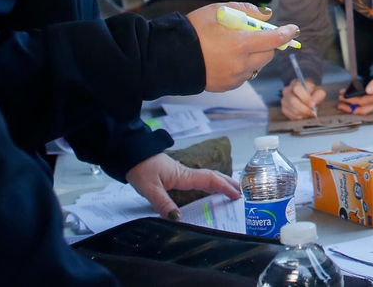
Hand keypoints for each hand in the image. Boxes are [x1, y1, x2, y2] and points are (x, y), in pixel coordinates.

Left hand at [125, 152, 240, 219]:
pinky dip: (210, 183)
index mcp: (184, 175)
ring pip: (207, 177)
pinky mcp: (176, 174)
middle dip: (228, 183)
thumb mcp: (150, 189)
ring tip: (231, 190)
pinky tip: (210, 187)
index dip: (225, 187)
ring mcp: (182, 173)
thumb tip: (178, 219)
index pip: (210, 180)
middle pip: (213, 176)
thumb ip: (163, 204)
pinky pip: (198, 179)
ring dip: (221, 182)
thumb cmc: (141, 169)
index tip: (237, 195)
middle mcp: (186, 173)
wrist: (131, 154)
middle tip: (241, 193)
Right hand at [186, 3, 300, 92]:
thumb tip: (267, 16)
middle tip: (255, 36)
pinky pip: (245, 76)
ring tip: (236, 48)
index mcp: (240, 44)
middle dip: (267, 44)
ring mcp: (234, 77)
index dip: (287, 33)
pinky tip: (227, 59)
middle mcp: (240, 64)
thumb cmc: (194, 30)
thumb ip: (247, 11)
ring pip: (257, 67)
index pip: (274, 40)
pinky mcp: (227, 86)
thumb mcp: (219, 11)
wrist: (171, 56)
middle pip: (269, 55)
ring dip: (255, 57)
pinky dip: (243, 67)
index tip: (294, 29)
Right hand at [281, 77, 326, 119]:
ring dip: (303, 114)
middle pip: (293, 101)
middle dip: (304, 109)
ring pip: (292, 110)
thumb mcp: (319, 91)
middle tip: (313, 112)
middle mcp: (286, 91)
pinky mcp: (284, 109)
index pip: (297, 89)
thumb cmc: (313, 92)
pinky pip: (292, 116)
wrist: (308, 96)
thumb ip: (319, 94)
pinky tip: (306, 115)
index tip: (312, 104)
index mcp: (295, 83)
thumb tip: (314, 102)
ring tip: (311, 113)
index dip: (305, 98)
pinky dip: (300, 117)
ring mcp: (284, 101)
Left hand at [343, 54, 372, 114]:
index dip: (350, 100)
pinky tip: (359, 99)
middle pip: (364, 110)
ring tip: (346, 102)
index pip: (362, 101)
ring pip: (368, 109)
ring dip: (356, 107)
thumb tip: (367, 90)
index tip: (341, 97)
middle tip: (340, 105)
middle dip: (350, 109)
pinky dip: (363, 104)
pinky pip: (371, 105)